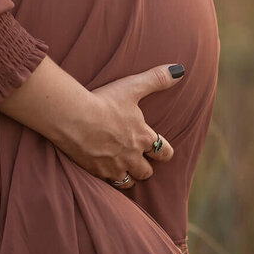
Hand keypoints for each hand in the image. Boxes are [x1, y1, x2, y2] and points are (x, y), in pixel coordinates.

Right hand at [59, 63, 183, 188]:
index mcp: (143, 137)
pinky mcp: (97, 172)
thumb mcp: (133, 86)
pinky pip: (108, 184)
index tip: (160, 149)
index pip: (165, 153)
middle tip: (139, 160)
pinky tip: (102, 170)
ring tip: (122, 168)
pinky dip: (108, 178)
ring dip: (128, 176)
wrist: (74, 118)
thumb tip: (180, 70)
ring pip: (129, 182)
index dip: (164, 152)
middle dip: (145, 167)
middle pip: (147, 172)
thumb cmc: (104, 101)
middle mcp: (132, 156)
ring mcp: (115, 167)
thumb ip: (157, 79)